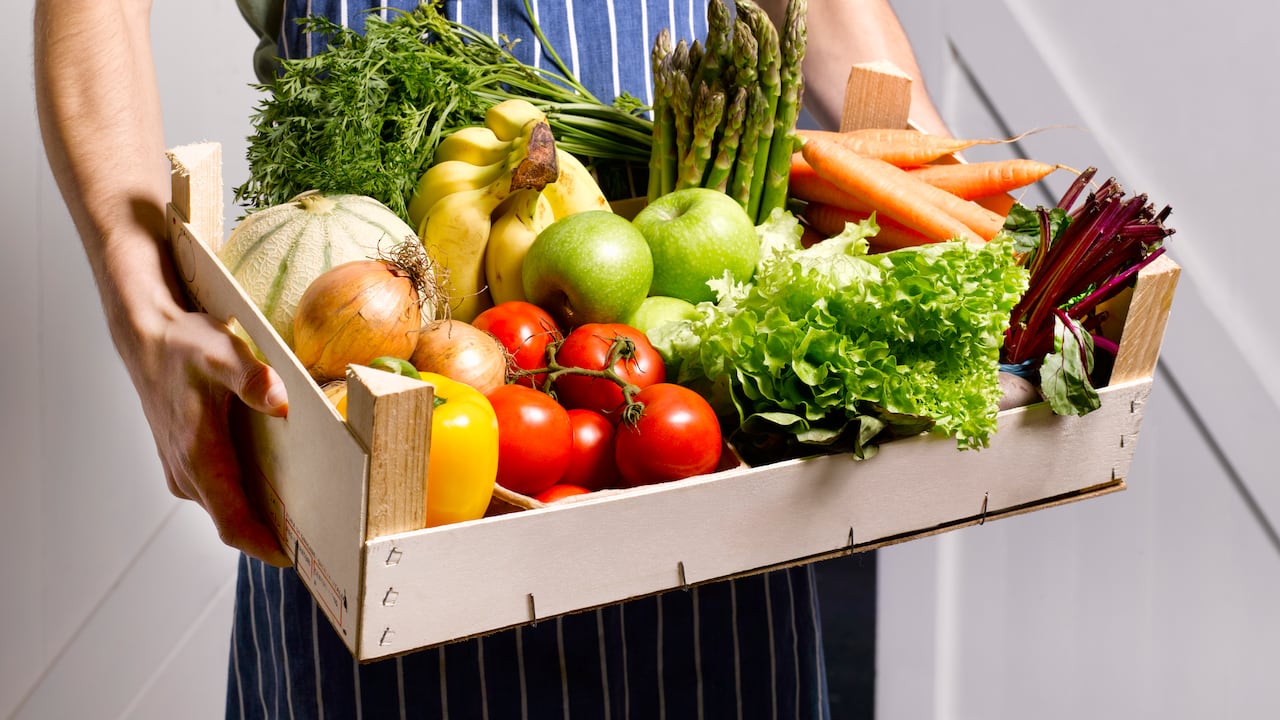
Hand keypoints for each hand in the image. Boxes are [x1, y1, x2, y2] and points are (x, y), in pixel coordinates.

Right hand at [131, 306, 291, 566]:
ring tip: (311, 519)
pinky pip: (221, 494)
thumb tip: (279, 401)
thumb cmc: (185, 347)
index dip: (263, 545)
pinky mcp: (187, 464)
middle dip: (273, 537)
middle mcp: (188, 474)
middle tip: (322, 543)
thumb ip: (251, 377)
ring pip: (227, 509)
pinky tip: (282, 488)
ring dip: (262, 519)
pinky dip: (248, 498)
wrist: (147, 340)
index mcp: (199, 458)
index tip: (296, 559)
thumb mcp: (222, 353)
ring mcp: (184, 472)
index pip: (232, 522)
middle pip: (234, 523)